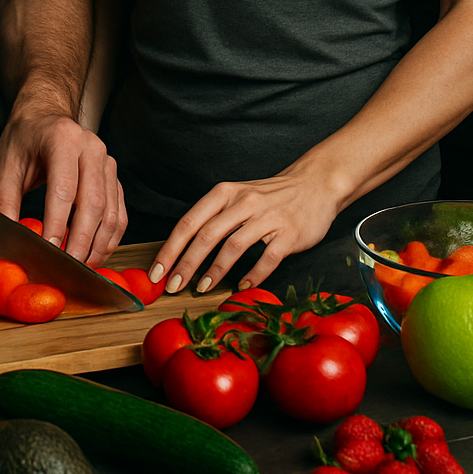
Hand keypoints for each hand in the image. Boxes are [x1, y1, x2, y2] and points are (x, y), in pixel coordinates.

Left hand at [0, 109, 126, 265]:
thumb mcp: (6, 164)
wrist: (44, 115)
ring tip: (81, 267)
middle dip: (81, 241)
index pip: (64, 189)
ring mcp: (107, 161)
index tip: (48, 250)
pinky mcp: (113, 176)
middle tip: (67, 267)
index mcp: (62, 139)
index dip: (57, 224)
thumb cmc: (24, 138)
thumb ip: (5, 201)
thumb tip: (7, 237)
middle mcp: (91, 147)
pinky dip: (110, 238)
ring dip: (98, 245)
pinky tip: (95, 253)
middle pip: (93, 202)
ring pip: (111, 211)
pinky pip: (119, 212)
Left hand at [150, 171, 341, 295]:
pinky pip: (267, 259)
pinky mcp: (289, 233)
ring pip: (233, 246)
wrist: (315, 184)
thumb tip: (182, 250)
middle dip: (186, 264)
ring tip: (202, 289)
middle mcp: (243, 202)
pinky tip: (241, 287)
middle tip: (172, 286)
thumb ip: (214, 217)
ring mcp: (267, 217)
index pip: (189, 222)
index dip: (170, 248)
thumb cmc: (270, 196)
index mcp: (225, 193)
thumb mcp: (237, 196)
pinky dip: (252, 275)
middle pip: (206, 235)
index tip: (157, 271)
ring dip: (215, 271)